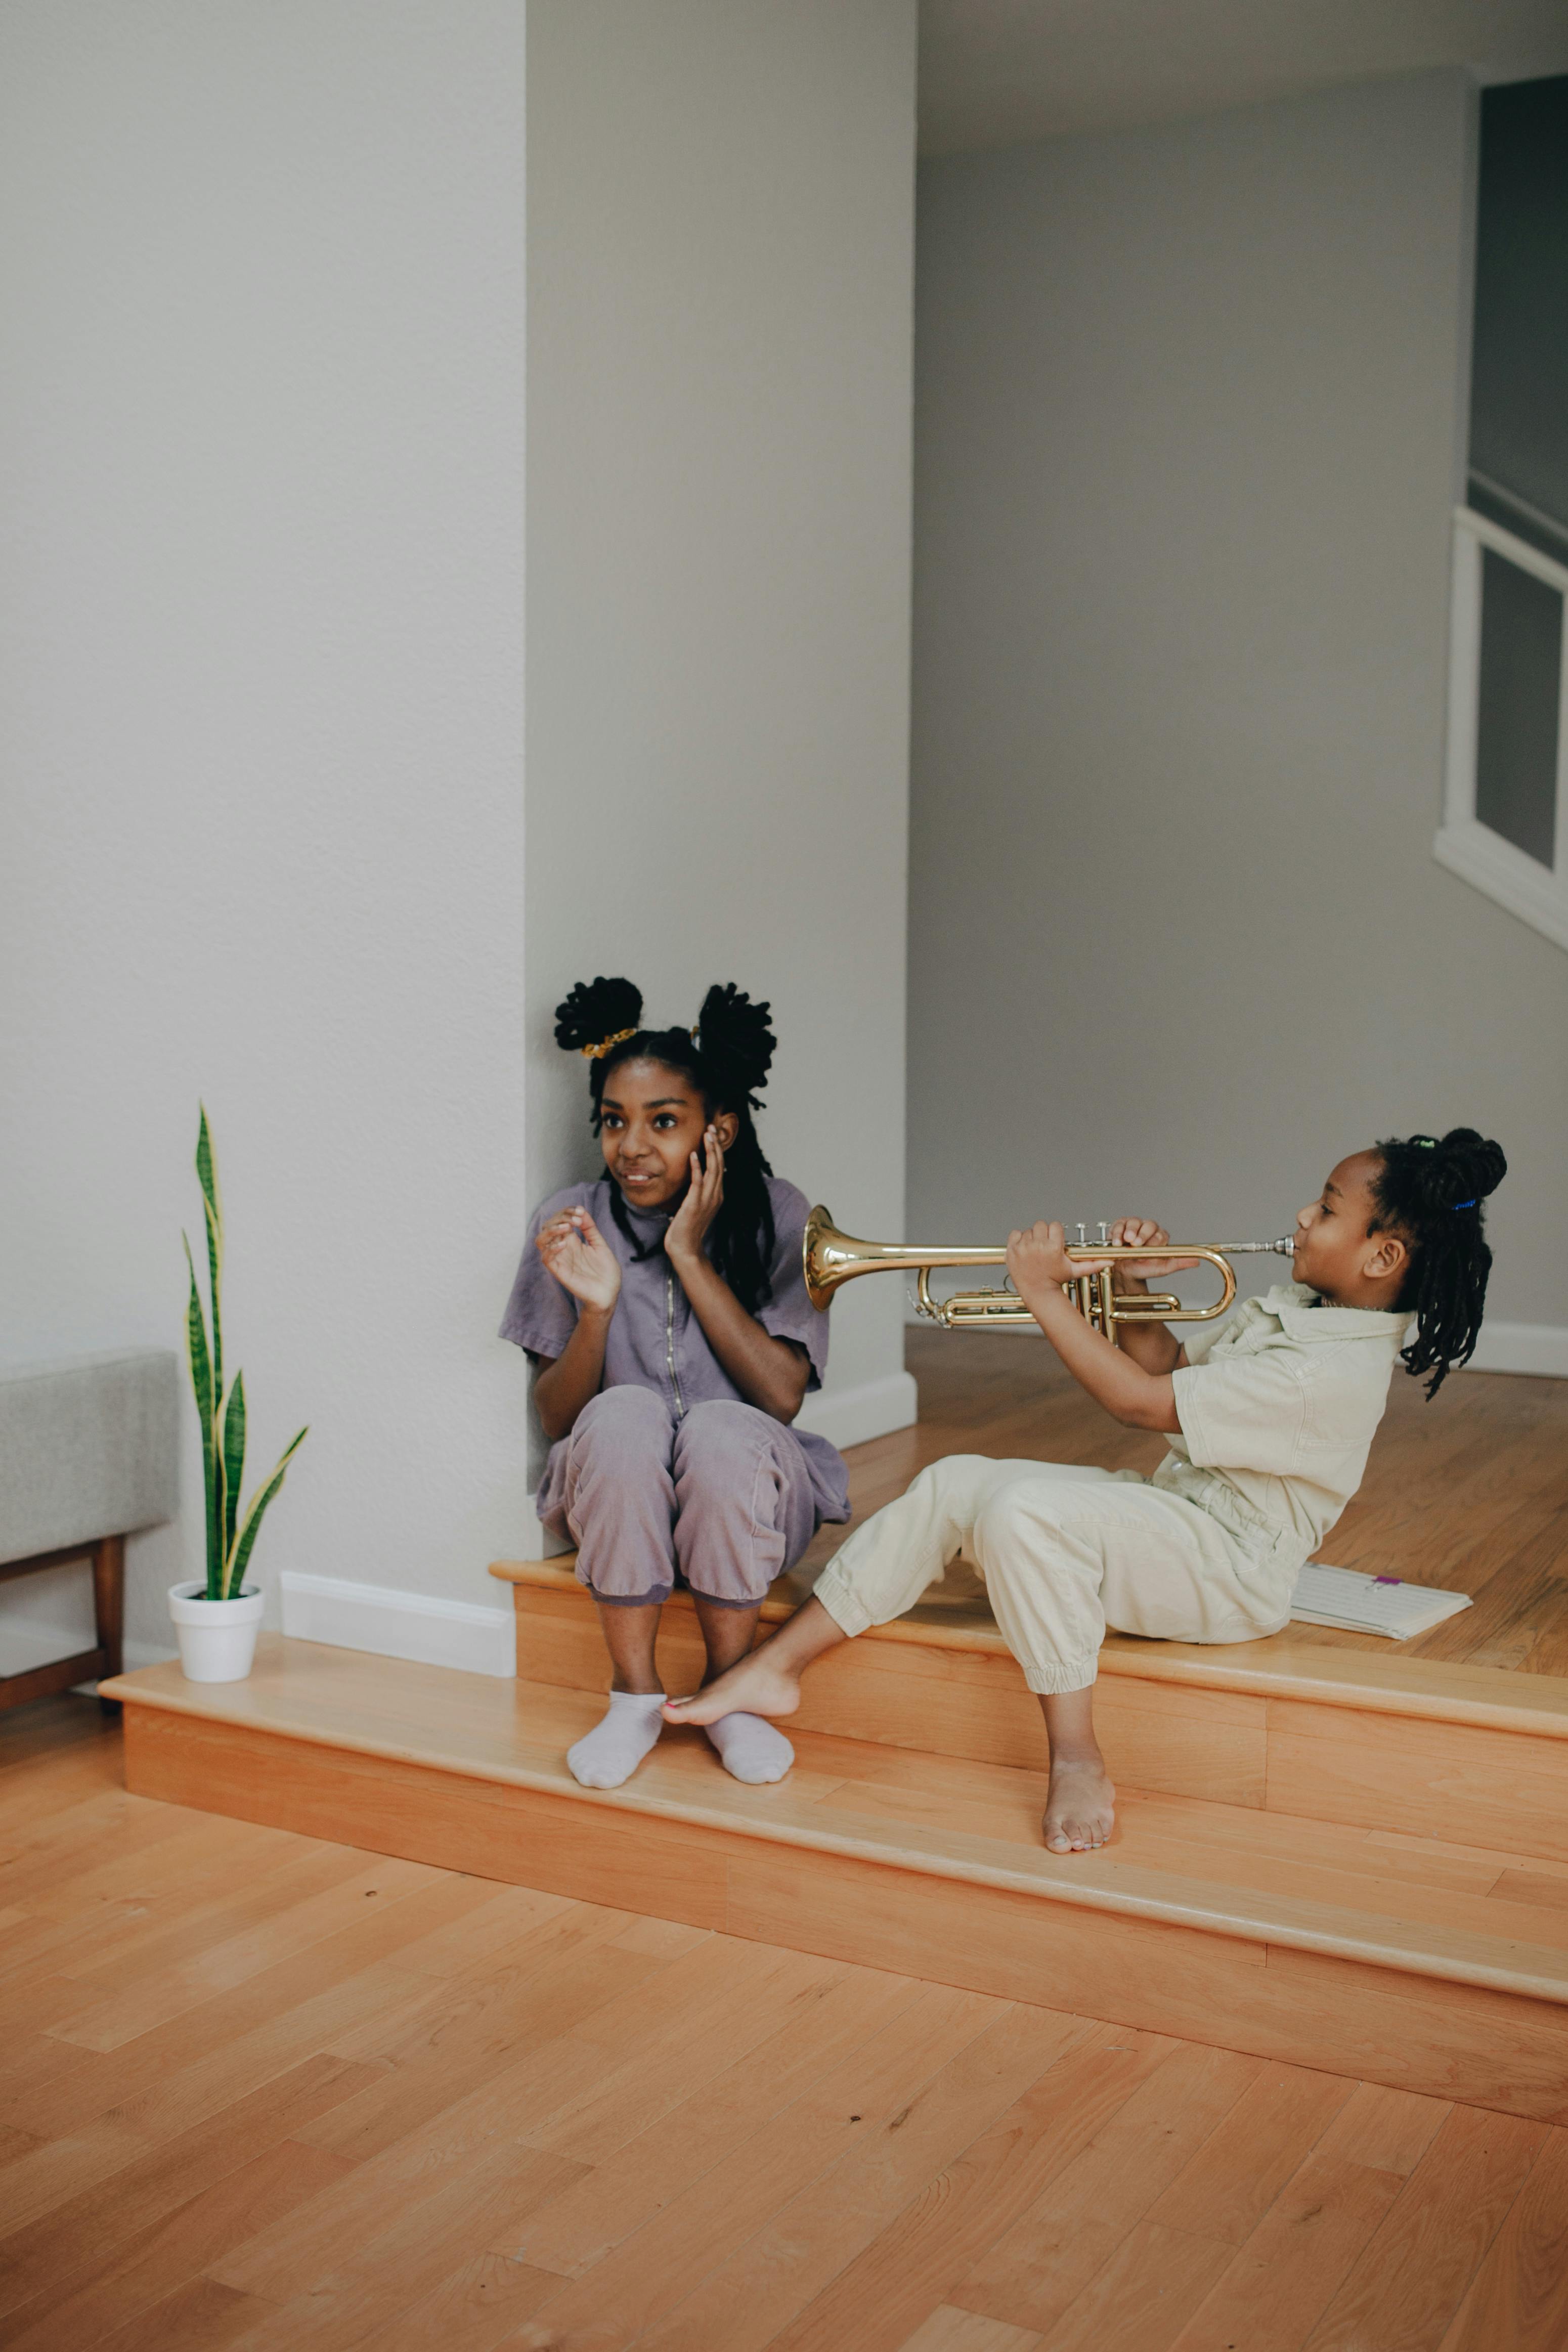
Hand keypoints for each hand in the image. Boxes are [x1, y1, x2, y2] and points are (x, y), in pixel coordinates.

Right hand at [536, 1207, 620, 1313]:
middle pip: (547, 1226)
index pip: (559, 1220)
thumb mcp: (600, 1244)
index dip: (566, 1212)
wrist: (609, 1293)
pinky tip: (564, 1244)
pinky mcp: (559, 1271)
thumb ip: (590, 1228)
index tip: (579, 1211)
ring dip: (551, 1230)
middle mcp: (563, 1248)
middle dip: (560, 1217)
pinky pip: (546, 1258)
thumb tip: (581, 1210)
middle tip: (576, 1219)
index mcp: (572, 1240)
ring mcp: (560, 1259)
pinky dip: (551, 1248)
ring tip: (567, 1227)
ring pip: (540, 1240)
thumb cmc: (606, 1271)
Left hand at [665, 1126, 724, 1268]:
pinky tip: (694, 1155)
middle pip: (719, 1165)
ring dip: (710, 1151)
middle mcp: (715, 1195)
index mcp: (716, 1195)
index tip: (712, 1135)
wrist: (685, 1249)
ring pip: (712, 1170)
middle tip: (712, 1127)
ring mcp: (707, 1200)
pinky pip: (697, 1182)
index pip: (719, 1168)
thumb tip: (696, 1179)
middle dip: (716, 1145)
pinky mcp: (695, 1204)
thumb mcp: (696, 1206)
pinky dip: (697, 1167)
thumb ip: (698, 1192)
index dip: (717, 1150)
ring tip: (707, 1134)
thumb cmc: (687, 1228)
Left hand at [1006, 1219, 1104, 1298]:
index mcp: (1053, 1248)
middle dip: (1043, 1234)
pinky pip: (1014, 1234)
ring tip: (1035, 1251)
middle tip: (1044, 1246)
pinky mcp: (1011, 1251)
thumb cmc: (1056, 1280)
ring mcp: (1023, 1248)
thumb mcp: (1074, 1271)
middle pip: (1041, 1225)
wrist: (1037, 1292)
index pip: (1055, 1225)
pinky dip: (1018, 1240)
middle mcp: (1038, 1246)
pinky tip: (1024, 1250)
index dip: (1055, 1233)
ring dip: (1031, 1238)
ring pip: (1028, 1230)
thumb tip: (1110, 1262)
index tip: (1054, 1242)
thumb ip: (1092, 1264)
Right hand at [1105, 1217, 1200, 1289]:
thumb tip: (1196, 1262)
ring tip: (1125, 1241)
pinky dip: (1117, 1232)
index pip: (1161, 1234)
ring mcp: (1135, 1225)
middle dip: (1142, 1234)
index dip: (1154, 1240)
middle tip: (1135, 1243)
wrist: (1125, 1271)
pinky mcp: (1121, 1225)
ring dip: (1129, 1231)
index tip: (1147, 1247)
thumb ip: (1178, 1263)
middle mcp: (1149, 1228)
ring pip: (1134, 1222)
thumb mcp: (1162, 1268)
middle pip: (1149, 1225)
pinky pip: (1119, 1224)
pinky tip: (1116, 1242)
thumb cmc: (1144, 1268)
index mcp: (1161, 1236)